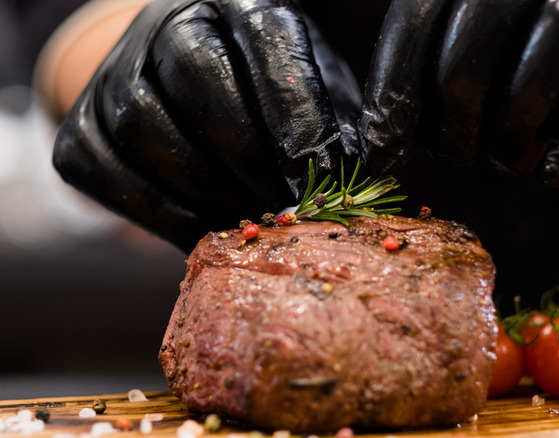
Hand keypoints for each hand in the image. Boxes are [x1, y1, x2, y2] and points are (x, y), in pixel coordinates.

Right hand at [53, 0, 361, 250]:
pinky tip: (207, 231)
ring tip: (252, 220)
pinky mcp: (79, 123)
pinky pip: (107, 174)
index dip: (298, 109)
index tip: (328, 171)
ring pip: (144, 127)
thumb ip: (335, 121)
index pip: (266, 34)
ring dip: (207, 189)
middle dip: (250, 155)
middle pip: (197, 77)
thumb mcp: (314, 83)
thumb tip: (354, 179)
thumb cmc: (272, 86)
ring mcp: (112, 70)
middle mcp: (164, 20)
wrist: (187, 78)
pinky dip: (162, 215)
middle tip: (288, 204)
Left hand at [359, 0, 558, 186]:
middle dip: (456, 104)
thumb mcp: (498, 83)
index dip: (395, 81)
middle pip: (484, 16)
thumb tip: (379, 143)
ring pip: (555, 38)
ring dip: (517, 122)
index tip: (383, 148)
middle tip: (456, 156)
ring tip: (508, 162)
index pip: (426, 5)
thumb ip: (442, 92)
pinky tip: (555, 170)